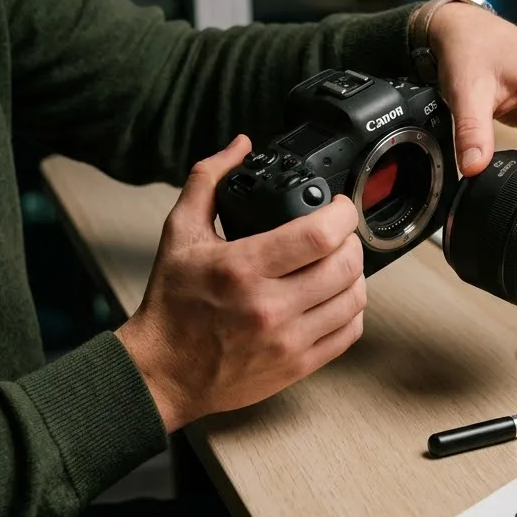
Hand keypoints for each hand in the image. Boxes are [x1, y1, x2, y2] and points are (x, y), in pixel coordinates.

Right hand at [116, 135, 365, 432]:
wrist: (162, 372)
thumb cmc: (172, 303)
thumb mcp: (180, 232)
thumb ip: (209, 180)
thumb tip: (240, 145)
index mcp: (242, 268)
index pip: (319, 235)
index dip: (342, 213)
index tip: (337, 206)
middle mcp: (269, 307)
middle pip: (346, 264)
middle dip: (351, 239)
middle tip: (338, 233)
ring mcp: (287, 340)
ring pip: (354, 297)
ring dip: (354, 273)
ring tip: (337, 262)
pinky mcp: (298, 365)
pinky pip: (349, 331)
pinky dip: (351, 309)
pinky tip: (335, 296)